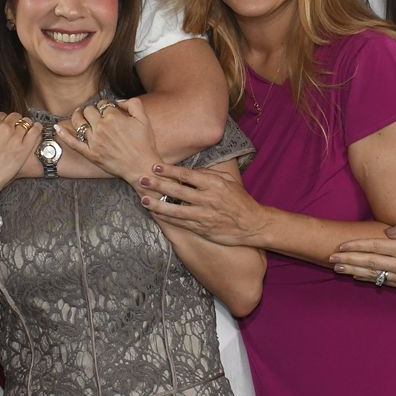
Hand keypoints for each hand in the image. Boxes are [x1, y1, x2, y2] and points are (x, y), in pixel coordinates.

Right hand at [0, 113, 41, 203]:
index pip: (2, 115)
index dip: (5, 122)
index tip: (7, 127)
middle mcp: (3, 127)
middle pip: (15, 117)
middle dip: (16, 123)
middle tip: (16, 131)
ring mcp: (15, 137)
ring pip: (26, 122)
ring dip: (27, 126)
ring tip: (26, 133)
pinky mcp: (24, 147)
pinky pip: (36, 131)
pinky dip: (37, 129)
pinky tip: (36, 130)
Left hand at [55, 97, 161, 185]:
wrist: (141, 167)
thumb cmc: (144, 144)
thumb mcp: (144, 119)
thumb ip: (133, 104)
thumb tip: (118, 101)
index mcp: (114, 117)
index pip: (103, 104)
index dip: (105, 105)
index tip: (108, 110)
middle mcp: (101, 127)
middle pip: (88, 111)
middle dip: (91, 110)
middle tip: (95, 114)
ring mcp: (94, 141)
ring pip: (78, 123)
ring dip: (77, 116)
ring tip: (78, 114)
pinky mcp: (90, 154)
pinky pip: (73, 143)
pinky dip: (63, 135)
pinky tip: (57, 128)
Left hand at [138, 162, 267, 246]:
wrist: (253, 224)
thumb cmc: (240, 200)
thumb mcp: (228, 181)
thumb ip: (209, 174)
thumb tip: (190, 171)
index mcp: (213, 184)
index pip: (186, 175)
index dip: (169, 171)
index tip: (155, 166)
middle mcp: (207, 199)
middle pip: (177, 191)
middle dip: (157, 185)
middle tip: (141, 179)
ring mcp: (204, 215)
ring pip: (175, 210)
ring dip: (157, 205)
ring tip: (143, 200)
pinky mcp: (202, 228)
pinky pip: (181, 223)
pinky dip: (167, 219)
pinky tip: (156, 214)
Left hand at [329, 222, 395, 293]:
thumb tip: (386, 233)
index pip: (375, 246)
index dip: (356, 246)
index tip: (341, 246)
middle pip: (369, 262)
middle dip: (348, 259)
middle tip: (330, 258)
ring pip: (373, 274)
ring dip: (353, 271)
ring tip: (336, 268)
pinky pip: (382, 282)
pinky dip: (367, 279)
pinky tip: (356, 276)